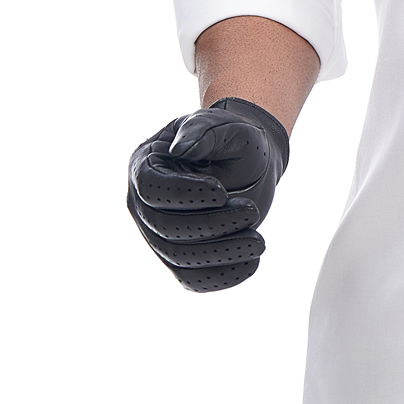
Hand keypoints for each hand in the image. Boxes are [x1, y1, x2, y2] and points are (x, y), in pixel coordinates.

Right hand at [127, 97, 288, 292]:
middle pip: (165, 227)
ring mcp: (159, 235)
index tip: (222, 191)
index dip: (183, 195)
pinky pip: (193, 279)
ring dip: (219, 253)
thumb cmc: (230, 138)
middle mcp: (144, 205)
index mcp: (145, 166)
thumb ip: (202, 131)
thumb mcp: (222, 124)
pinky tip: (251, 264)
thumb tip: (180, 150)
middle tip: (252, 211)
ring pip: (179, 258)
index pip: (152, 189)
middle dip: (210, 224)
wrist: (248, 160)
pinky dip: (220, 277)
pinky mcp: (181, 258)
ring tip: (259, 242)